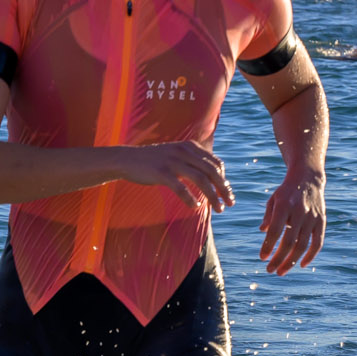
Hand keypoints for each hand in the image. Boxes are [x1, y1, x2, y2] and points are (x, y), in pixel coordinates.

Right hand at [117, 141, 232, 211]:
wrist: (127, 159)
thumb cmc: (156, 161)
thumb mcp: (177, 155)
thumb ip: (194, 161)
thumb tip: (215, 176)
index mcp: (190, 146)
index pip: (216, 163)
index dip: (224, 179)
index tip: (227, 193)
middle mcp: (184, 151)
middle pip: (212, 172)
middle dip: (223, 189)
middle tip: (230, 203)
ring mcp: (173, 161)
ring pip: (200, 180)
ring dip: (212, 196)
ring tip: (218, 208)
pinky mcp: (161, 172)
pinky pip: (180, 187)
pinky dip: (190, 198)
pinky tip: (196, 207)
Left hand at [260, 169, 324, 273]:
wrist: (308, 178)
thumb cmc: (286, 191)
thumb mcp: (273, 200)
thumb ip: (268, 217)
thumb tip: (263, 233)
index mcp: (284, 205)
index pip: (275, 230)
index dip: (268, 246)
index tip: (262, 258)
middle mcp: (299, 212)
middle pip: (289, 241)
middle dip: (279, 259)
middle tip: (270, 271)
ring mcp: (312, 217)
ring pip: (303, 245)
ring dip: (292, 261)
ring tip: (281, 272)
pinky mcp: (321, 221)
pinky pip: (317, 242)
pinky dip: (311, 255)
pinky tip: (302, 265)